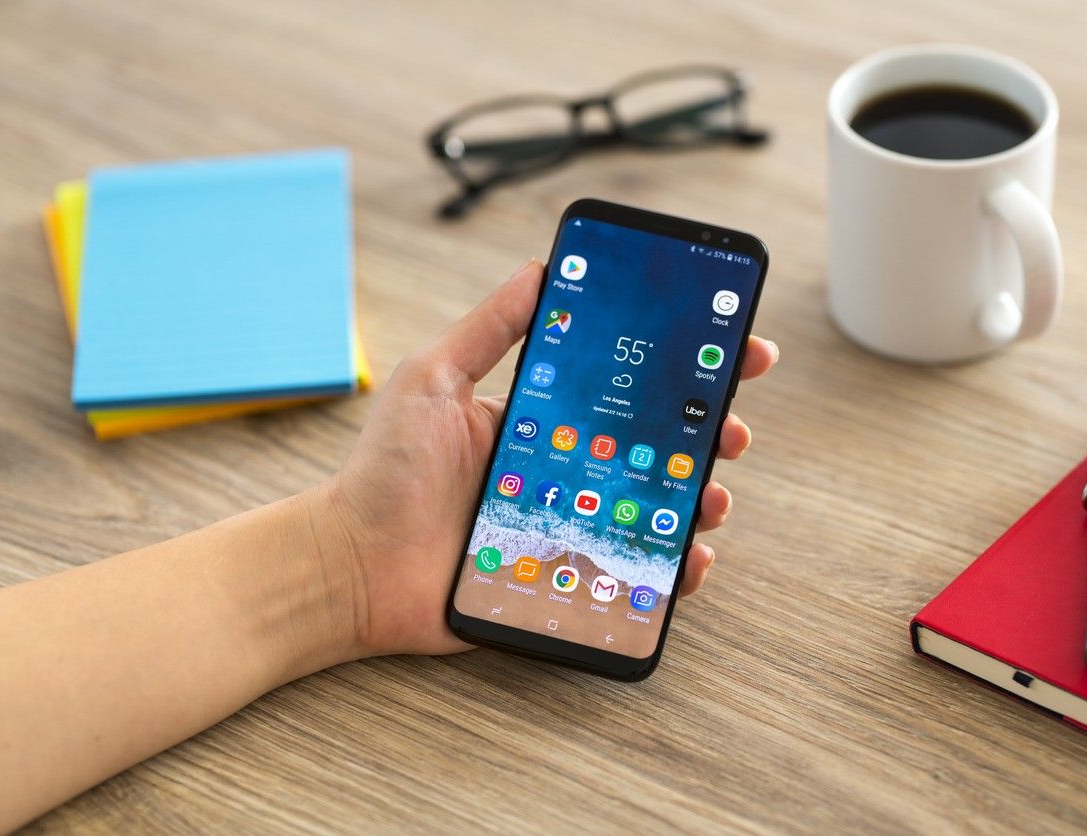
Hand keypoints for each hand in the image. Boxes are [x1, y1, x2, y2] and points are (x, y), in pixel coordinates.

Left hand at [323, 260, 778, 656]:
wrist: (352, 565)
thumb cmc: (385, 472)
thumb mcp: (433, 379)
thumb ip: (488, 328)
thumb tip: (540, 268)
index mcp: (545, 419)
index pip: (627, 387)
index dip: (684, 369)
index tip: (734, 350)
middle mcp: (567, 469)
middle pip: (657, 447)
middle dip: (710, 432)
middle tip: (732, 428)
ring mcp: (571, 524)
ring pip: (657, 508)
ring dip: (699, 497)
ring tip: (711, 495)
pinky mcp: (565, 575)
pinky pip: (634, 570)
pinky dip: (672, 567)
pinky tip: (688, 558)